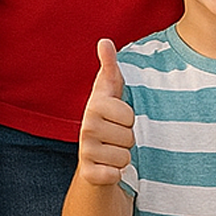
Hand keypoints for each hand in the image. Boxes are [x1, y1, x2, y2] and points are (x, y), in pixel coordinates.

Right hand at [75, 39, 134, 186]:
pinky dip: (115, 173)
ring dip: (123, 156)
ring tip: (111, 150)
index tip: (117, 117)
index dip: (129, 118)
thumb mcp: (110, 91)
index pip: (129, 115)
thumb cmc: (107, 119)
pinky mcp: (88, 174)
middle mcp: (86, 127)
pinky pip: (115, 174)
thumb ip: (110, 66)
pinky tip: (107, 167)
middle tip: (115, 137)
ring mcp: (85, 151)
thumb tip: (104, 40)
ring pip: (125, 157)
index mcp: (93, 106)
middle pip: (129, 137)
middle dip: (127, 139)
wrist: (93, 158)